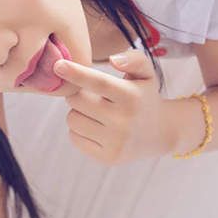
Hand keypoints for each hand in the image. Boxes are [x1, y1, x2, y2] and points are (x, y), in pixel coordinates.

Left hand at [53, 48, 172, 164]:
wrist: (159, 132)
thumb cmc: (144, 96)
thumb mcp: (146, 74)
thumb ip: (134, 59)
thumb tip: (113, 60)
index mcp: (132, 97)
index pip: (99, 82)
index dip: (76, 73)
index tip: (58, 66)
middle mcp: (124, 121)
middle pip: (78, 100)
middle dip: (77, 93)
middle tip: (90, 94)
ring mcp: (115, 142)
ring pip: (72, 119)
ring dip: (77, 112)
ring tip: (95, 111)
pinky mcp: (107, 157)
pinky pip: (74, 138)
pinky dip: (79, 130)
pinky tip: (95, 127)